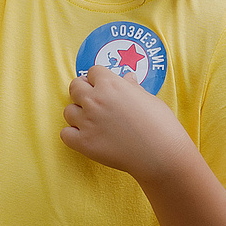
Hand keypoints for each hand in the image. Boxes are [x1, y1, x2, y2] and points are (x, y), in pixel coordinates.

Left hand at [62, 62, 191, 179]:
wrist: (160, 154)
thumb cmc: (160, 123)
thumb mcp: (148, 98)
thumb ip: (132, 87)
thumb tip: (127, 78)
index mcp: (110, 84)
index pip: (92, 72)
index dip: (98, 79)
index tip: (103, 87)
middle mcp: (94, 99)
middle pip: (75, 87)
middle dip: (83, 92)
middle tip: (94, 102)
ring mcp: (86, 121)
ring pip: (68, 111)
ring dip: (78, 114)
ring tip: (92, 122)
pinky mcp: (83, 143)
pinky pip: (65, 134)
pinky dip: (73, 135)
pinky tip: (86, 137)